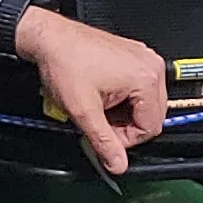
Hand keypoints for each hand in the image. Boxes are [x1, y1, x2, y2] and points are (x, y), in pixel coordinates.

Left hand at [15, 5, 168, 175]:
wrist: (50, 38)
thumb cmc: (65, 62)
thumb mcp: (83, 111)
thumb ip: (103, 142)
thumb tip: (117, 164)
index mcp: (146, 78)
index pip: (150, 127)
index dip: (126, 139)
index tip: (105, 137)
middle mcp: (150, 66)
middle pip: (151, 116)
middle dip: (124, 125)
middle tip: (99, 122)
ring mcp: (142, 59)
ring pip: (143, 104)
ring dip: (121, 113)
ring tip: (97, 106)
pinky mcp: (133, 57)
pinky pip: (137, 89)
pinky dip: (120, 98)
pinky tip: (100, 95)